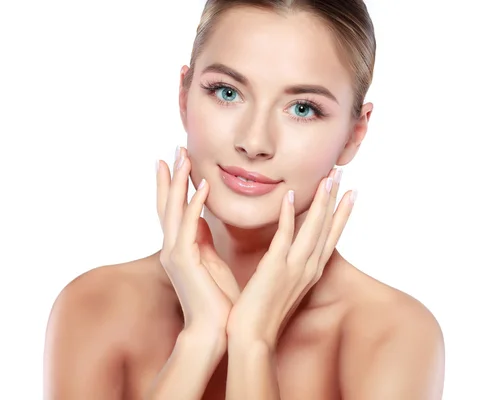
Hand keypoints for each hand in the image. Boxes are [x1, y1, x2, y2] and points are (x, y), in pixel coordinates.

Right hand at [156, 146, 239, 340]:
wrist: (215, 330)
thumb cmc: (217, 299)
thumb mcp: (211, 261)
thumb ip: (203, 240)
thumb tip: (201, 219)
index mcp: (181, 248)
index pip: (174, 209)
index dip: (173, 184)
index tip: (175, 160)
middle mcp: (173, 248)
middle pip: (168, 204)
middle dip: (171, 175)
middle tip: (174, 148)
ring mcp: (176, 254)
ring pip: (173, 210)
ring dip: (179, 182)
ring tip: (183, 156)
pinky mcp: (184, 262)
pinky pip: (188, 227)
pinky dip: (194, 204)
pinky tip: (202, 185)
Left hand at [226, 167, 355, 346]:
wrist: (253, 339)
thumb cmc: (263, 314)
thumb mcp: (283, 287)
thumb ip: (288, 266)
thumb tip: (285, 250)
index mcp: (311, 272)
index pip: (331, 237)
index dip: (341, 214)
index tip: (350, 194)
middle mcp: (308, 268)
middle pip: (327, 228)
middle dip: (336, 199)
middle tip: (342, 174)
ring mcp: (294, 268)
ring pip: (313, 228)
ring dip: (321, 202)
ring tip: (329, 178)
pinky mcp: (275, 269)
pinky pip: (284, 237)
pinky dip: (288, 216)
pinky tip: (290, 196)